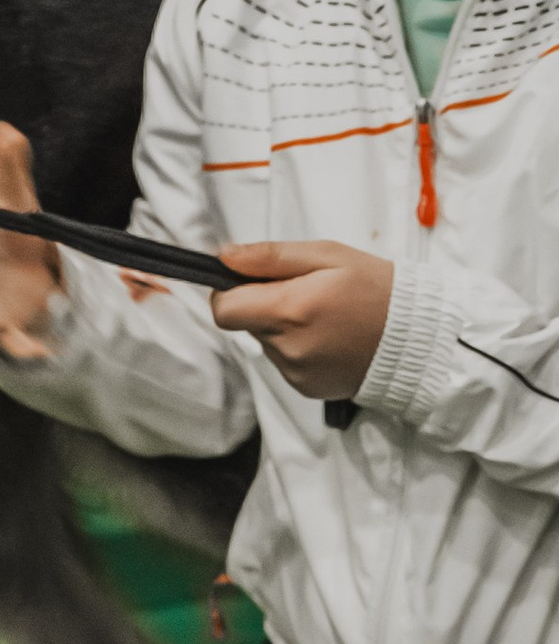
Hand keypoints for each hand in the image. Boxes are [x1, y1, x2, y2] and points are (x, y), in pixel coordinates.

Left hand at [211, 242, 393, 400]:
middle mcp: (289, 347)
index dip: (230, 292)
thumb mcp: (327, 255)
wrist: (418, 337)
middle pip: (246, 324)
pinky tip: (329, 338)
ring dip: (283, 328)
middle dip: (264, 306)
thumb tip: (224, 257)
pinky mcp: (306, 388)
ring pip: (266, 343)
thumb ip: (270, 256)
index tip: (253, 282)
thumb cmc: (376, 288)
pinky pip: (285, 363)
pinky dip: (298, 348)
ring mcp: (297, 372)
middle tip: (305, 294)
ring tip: (324, 317)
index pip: (224, 309)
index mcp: (290, 310)